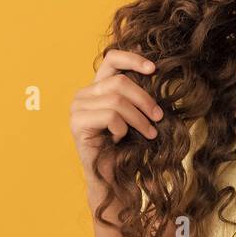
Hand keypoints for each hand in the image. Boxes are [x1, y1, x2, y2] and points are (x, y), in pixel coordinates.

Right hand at [70, 49, 163, 179]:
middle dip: (145, 100)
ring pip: (117, 101)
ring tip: (149, 133)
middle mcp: (83, 94)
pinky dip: (122, 129)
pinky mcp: (77, 123)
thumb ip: (138, 94)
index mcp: (97, 88)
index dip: (133, 59)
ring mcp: (77, 108)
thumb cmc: (126, 146)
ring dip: (139, 119)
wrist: (113, 177)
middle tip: (159, 117)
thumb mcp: (136, 115)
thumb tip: (153, 67)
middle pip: (120, 82)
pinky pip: (110, 116)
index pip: (112, 59)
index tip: (154, 69)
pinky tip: (119, 140)